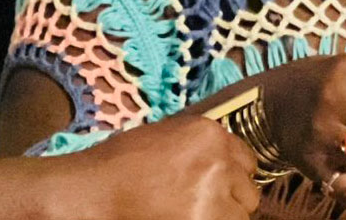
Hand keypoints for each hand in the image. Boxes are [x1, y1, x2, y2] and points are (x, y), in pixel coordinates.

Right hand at [66, 114, 259, 219]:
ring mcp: (213, 191)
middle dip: (232, 202)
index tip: (225, 189)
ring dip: (224, 218)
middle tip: (207, 209)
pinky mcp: (204, 219)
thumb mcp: (169, 137)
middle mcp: (219, 159)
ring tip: (195, 215)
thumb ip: (202, 147)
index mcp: (210, 133)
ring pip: (241, 215)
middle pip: (248, 191)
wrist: (97, 189)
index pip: (248, 161)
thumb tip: (224, 163)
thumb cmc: (123, 163)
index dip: (235, 178)